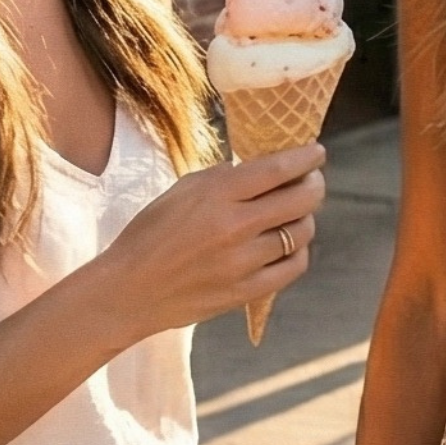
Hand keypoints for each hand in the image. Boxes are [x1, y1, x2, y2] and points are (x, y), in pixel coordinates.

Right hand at [97, 145, 325, 343]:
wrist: (128, 290)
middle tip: (312, 181)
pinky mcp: (245, 292)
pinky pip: (292, 267)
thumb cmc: (151, 233)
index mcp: (217, 194)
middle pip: (300, 199)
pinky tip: (290, 244)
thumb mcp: (183, 190)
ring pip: (301, 232)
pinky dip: (298, 252)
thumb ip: (225, 177)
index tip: (318, 153)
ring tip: (296, 213)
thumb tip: (267, 168)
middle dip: (314, 185)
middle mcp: (235, 226)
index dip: (306, 158)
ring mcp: (243, 262)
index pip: (278, 169)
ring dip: (305, 218)